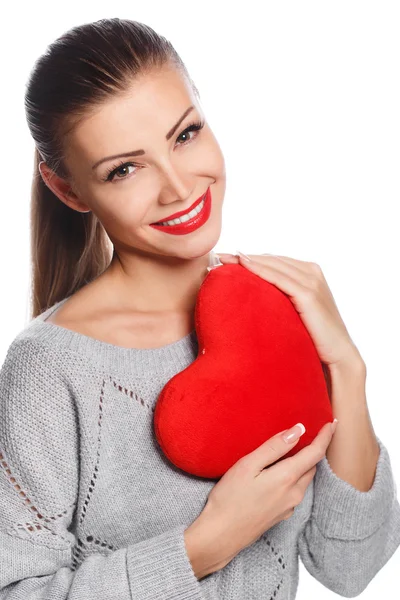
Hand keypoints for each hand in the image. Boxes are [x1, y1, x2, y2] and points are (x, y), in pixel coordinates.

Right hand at [195, 420, 334, 568]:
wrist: (221, 534)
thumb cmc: (230, 497)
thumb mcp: (248, 465)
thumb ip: (274, 447)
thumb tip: (297, 430)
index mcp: (287, 478)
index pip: (316, 453)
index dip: (325, 437)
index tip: (332, 424)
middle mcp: (294, 494)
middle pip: (312, 466)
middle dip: (315, 450)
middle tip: (314, 433)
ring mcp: (289, 507)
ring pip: (304, 479)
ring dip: (305, 464)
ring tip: (297, 450)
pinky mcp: (282, 515)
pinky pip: (296, 491)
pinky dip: (295, 477)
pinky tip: (280, 473)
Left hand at [217, 252, 362, 369]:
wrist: (337, 357)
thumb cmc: (313, 338)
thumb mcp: (294, 312)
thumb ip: (279, 299)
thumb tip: (252, 298)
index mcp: (309, 272)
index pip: (273, 261)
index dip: (249, 258)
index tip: (224, 259)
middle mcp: (312, 272)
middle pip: (271, 259)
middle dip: (244, 257)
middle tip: (218, 257)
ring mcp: (312, 281)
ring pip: (273, 265)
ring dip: (247, 261)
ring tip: (224, 260)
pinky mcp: (309, 294)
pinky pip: (280, 278)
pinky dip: (260, 270)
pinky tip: (243, 265)